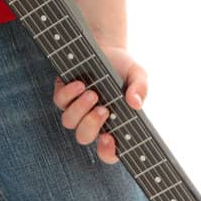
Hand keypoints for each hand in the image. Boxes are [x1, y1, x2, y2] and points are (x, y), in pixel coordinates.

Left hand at [53, 46, 147, 165]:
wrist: (106, 48)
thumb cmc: (124, 69)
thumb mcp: (138, 76)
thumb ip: (141, 89)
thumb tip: (135, 104)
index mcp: (112, 125)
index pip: (108, 151)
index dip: (107, 152)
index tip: (109, 139)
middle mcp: (91, 120)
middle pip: (84, 137)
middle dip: (91, 126)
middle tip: (103, 110)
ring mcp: (75, 108)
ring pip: (69, 122)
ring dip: (79, 110)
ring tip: (92, 93)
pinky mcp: (63, 94)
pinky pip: (59, 101)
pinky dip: (68, 94)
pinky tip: (80, 84)